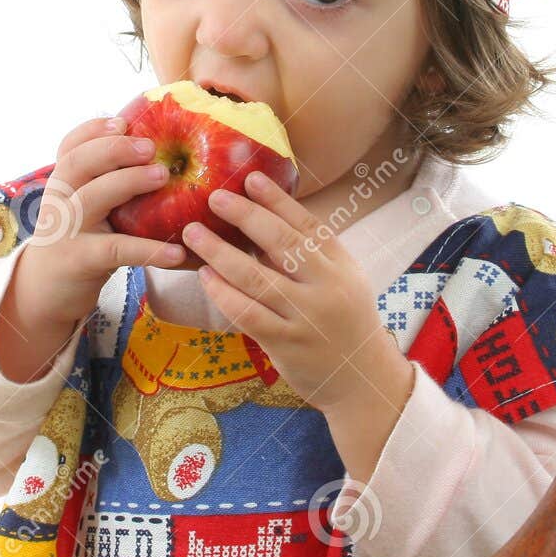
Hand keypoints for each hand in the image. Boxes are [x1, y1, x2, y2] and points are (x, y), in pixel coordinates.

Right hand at [14, 114, 196, 326]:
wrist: (42, 294)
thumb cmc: (78, 243)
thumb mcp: (83, 209)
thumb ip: (105, 183)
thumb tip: (159, 155)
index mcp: (63, 183)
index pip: (70, 146)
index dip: (94, 130)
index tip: (123, 121)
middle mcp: (59, 200)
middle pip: (78, 163)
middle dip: (114, 149)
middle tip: (151, 146)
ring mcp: (66, 231)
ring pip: (93, 197)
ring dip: (129, 182)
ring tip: (164, 175)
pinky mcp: (79, 261)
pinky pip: (116, 250)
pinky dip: (147, 250)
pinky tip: (176, 252)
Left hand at [179, 170, 410, 414]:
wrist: (361, 378)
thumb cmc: (343, 320)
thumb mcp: (342, 280)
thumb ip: (310, 254)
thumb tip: (262, 216)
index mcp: (339, 265)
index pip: (307, 224)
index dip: (277, 199)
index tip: (250, 178)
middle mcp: (325, 287)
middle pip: (281, 244)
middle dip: (245, 216)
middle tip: (214, 197)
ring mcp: (305, 317)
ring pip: (257, 278)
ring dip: (221, 253)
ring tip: (194, 233)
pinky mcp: (286, 343)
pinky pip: (248, 314)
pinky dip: (224, 293)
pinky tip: (205, 276)